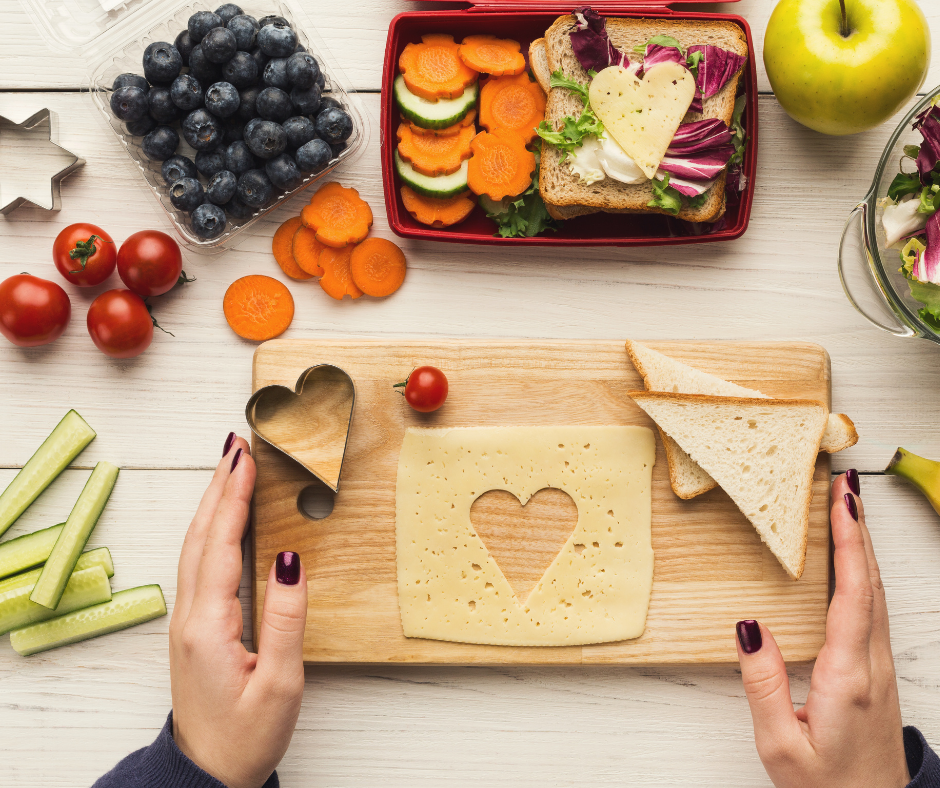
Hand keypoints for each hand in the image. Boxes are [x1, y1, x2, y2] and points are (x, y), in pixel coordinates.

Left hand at [169, 433, 307, 787]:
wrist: (207, 773)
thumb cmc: (246, 734)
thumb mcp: (279, 683)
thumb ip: (285, 620)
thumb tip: (290, 561)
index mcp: (210, 624)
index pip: (222, 544)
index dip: (233, 497)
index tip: (243, 457)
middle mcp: (190, 616)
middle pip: (200, 536)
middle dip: (218, 487)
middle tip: (234, 446)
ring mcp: (188, 622)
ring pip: (196, 547)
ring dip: (212, 504)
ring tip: (228, 471)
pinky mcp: (195, 628)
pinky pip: (199, 564)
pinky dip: (210, 530)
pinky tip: (221, 523)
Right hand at [737, 471, 909, 787]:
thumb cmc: (826, 787)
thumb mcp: (780, 745)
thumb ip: (762, 684)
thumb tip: (749, 626)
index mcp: (848, 677)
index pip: (853, 595)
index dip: (850, 544)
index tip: (843, 502)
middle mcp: (872, 665)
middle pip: (872, 583)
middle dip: (859, 528)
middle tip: (846, 483)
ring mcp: (880, 668)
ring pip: (877, 593)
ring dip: (864, 546)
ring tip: (849, 507)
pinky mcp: (876, 672)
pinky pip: (875, 608)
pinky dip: (865, 572)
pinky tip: (854, 561)